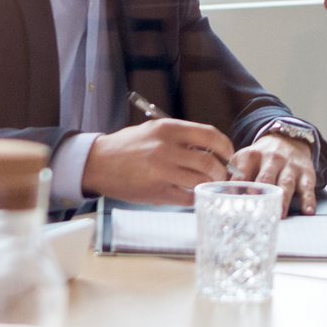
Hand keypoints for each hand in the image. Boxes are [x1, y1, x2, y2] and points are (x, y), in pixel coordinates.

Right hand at [83, 118, 234, 205]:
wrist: (98, 163)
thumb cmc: (128, 146)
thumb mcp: (154, 131)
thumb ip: (181, 137)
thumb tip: (212, 149)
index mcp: (168, 129)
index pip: (210, 135)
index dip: (225, 147)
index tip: (228, 155)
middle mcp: (166, 149)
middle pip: (210, 162)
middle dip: (222, 171)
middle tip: (223, 175)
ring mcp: (162, 172)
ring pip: (201, 181)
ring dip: (210, 185)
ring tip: (209, 184)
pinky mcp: (157, 192)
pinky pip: (187, 197)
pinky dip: (195, 197)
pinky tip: (193, 194)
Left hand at [227, 132, 319, 213]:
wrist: (288, 140)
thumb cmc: (261, 159)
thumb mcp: (244, 160)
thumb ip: (231, 177)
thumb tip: (214, 197)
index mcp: (250, 156)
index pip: (242, 174)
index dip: (236, 189)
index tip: (233, 204)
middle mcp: (271, 158)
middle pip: (265, 178)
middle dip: (261, 193)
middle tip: (257, 210)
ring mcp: (290, 166)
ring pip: (286, 183)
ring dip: (283, 199)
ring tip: (281, 214)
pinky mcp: (306, 173)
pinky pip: (308, 187)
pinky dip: (309, 200)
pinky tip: (308, 211)